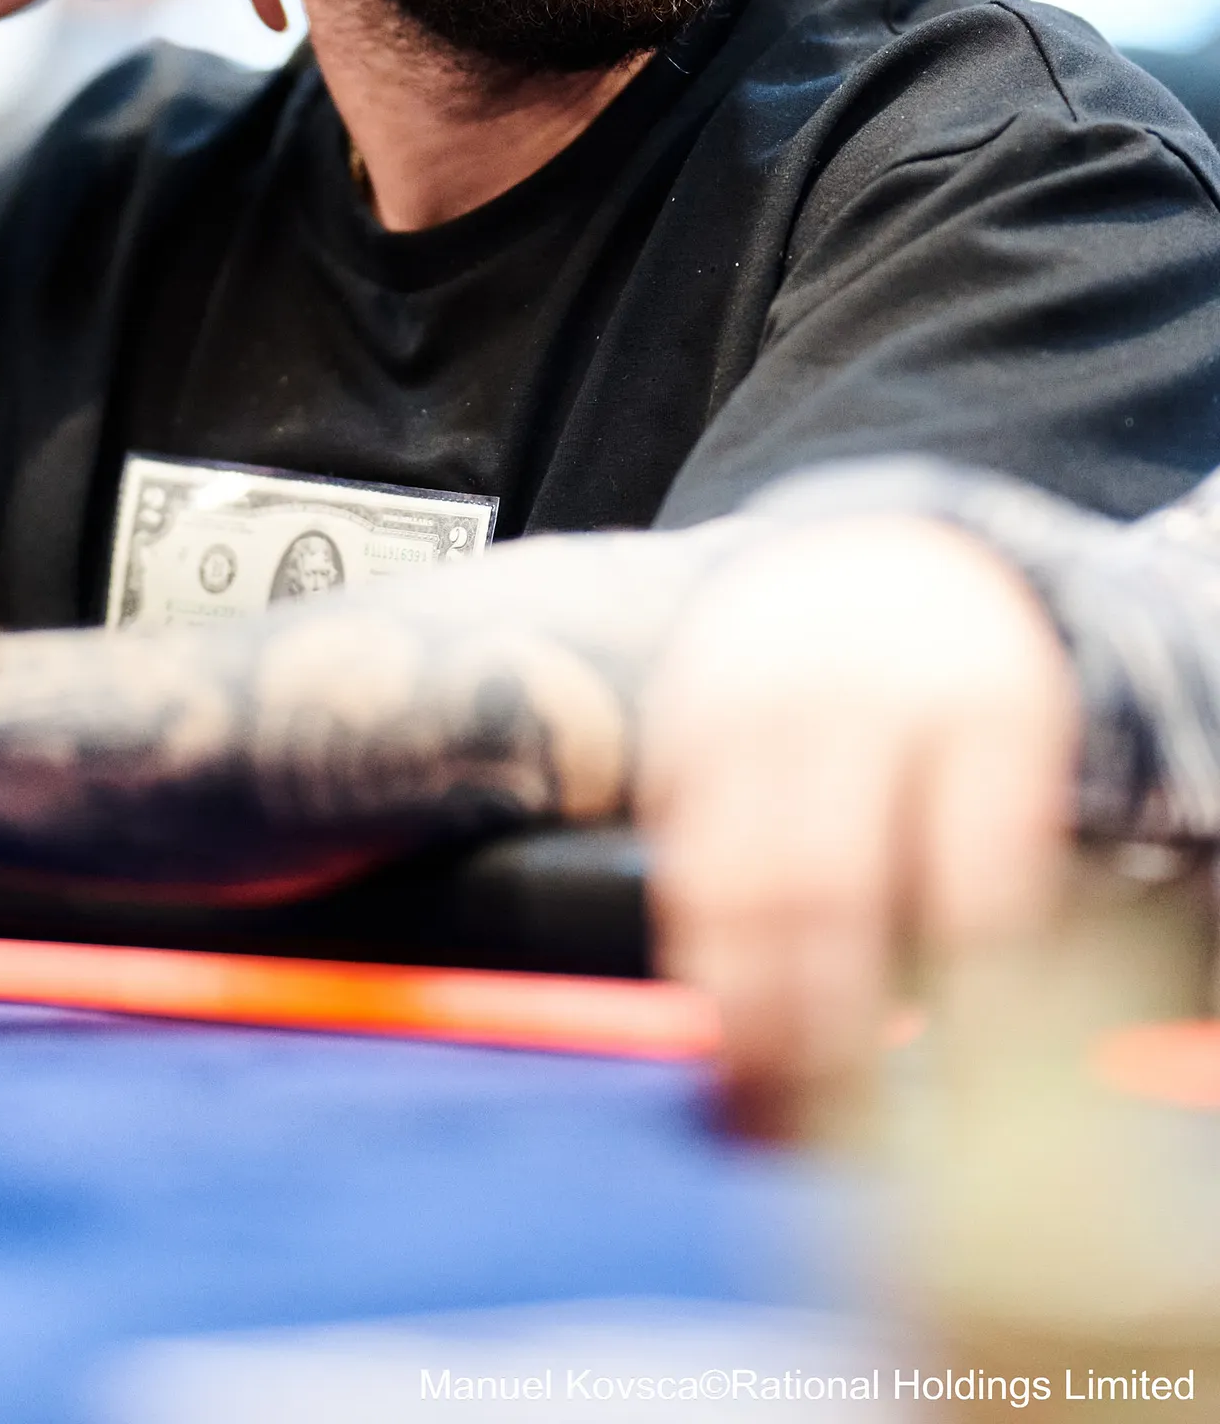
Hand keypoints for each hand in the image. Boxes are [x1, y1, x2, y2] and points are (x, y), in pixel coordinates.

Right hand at [639, 516, 1077, 1136]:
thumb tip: (972, 1075)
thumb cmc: (954, 697)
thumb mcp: (1011, 756)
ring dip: (737, 1013)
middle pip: (827, 894)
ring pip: (726, 885)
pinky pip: (675, 856)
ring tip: (760, 1105)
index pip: (975, 895)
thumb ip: (992, 880)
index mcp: (980, 703)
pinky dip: (695, 945)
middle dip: (822, 1036)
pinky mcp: (678, 716)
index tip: (967, 1111)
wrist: (861, 556)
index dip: (968, 1020)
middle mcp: (855, 690)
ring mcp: (749, 696)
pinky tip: (724, 1003)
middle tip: (831, 1132)